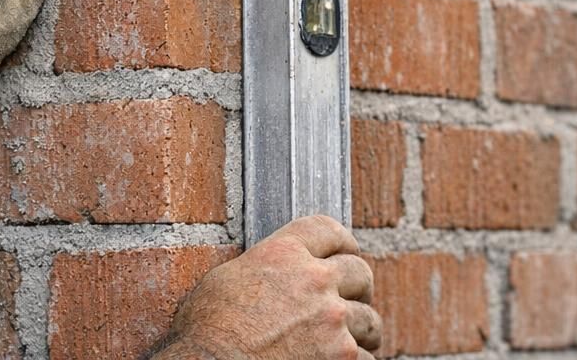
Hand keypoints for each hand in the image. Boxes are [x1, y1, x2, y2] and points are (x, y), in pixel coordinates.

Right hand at [152, 216, 381, 359]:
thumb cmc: (208, 330)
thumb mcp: (226, 279)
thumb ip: (261, 267)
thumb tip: (270, 275)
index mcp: (284, 253)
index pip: (328, 230)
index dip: (341, 242)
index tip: (346, 252)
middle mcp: (314, 280)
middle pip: (358, 271)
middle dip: (357, 287)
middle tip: (351, 300)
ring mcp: (332, 320)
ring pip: (369, 319)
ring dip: (360, 329)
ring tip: (350, 339)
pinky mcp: (342, 357)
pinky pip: (366, 358)